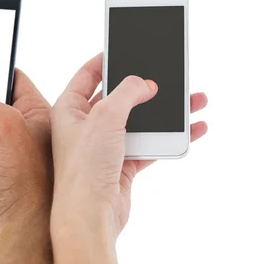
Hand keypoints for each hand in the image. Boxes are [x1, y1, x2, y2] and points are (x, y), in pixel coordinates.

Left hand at [50, 53, 207, 236]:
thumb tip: (145, 83)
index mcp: (69, 108)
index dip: (106, 59)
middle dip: (147, 86)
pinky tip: (191, 130)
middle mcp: (85, 125)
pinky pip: (149, 144)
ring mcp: (104, 146)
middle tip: (168, 75)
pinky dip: (169, 137)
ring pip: (139, 121)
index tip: (125, 47)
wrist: (90, 217)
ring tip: (193, 100)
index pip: (88, 74)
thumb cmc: (85, 168)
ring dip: (165, 112)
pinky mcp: (121, 164)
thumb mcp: (105, 116)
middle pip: (119, 96)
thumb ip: (127, 92)